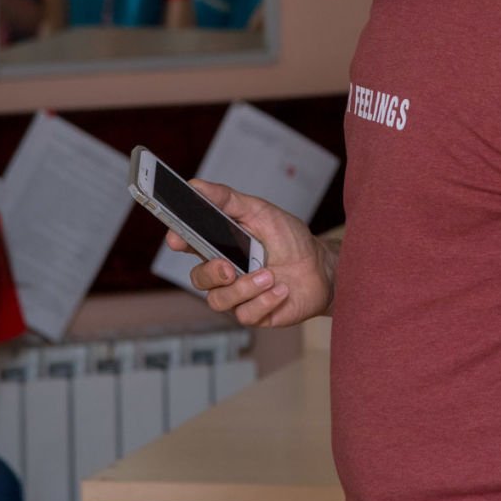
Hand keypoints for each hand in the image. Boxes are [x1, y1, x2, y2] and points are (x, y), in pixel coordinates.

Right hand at [166, 180, 334, 327]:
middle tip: (229, 268)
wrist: (322, 267)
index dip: (178, 240)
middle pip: (199, 278)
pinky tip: (281, 290)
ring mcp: (238, 295)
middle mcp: (225, 272)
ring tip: (270, 276)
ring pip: (219, 300)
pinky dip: (264, 301)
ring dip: (245, 288)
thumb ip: (228, 200)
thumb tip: (197, 186)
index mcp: (220, 245)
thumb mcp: (261, 212)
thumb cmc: (290, 239)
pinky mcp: (255, 313)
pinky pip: (245, 314)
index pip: (188, 243)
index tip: (177, 238)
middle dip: (211, 273)